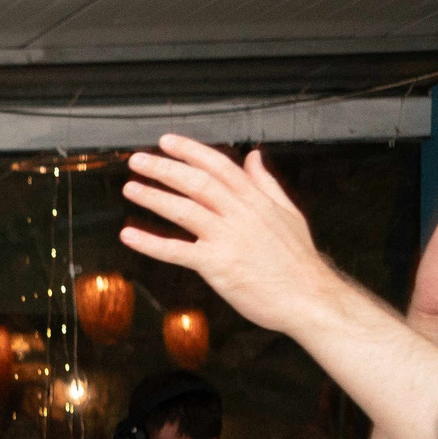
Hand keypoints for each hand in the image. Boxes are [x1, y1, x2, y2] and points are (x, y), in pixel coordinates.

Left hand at [119, 135, 343, 335]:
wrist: (308, 297)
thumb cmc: (297, 260)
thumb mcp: (288, 213)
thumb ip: (266, 183)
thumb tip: (253, 157)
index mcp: (256, 200)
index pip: (219, 165)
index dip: (191, 151)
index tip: (167, 142)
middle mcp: (241, 214)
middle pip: (197, 182)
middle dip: (165, 168)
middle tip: (138, 160)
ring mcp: (228, 239)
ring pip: (185, 210)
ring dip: (154, 197)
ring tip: (131, 187)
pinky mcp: (218, 265)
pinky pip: (177, 251)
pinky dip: (151, 243)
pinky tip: (129, 235)